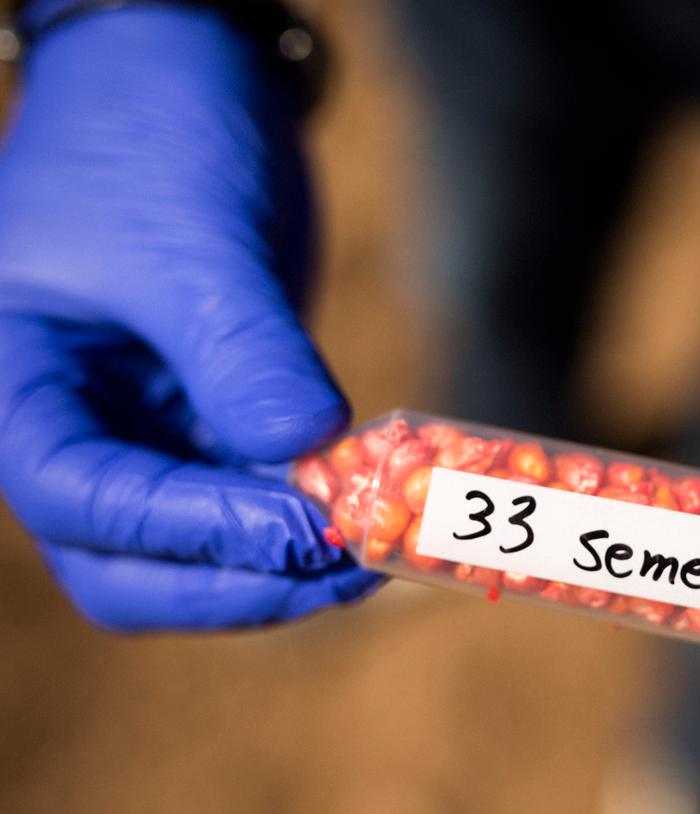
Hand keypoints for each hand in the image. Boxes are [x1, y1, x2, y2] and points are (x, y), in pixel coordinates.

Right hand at [0, 6, 379, 628]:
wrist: (182, 75)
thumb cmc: (149, 136)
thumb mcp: (190, 241)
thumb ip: (243, 353)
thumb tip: (308, 453)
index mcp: (19, 389)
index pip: (87, 502)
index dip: (197, 532)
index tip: (309, 525)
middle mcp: (74, 428)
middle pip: (135, 565)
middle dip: (244, 577)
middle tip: (355, 560)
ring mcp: (146, 428)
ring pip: (206, 542)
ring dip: (294, 553)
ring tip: (387, 534)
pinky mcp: (214, 413)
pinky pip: (259, 486)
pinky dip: (315, 503)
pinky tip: (379, 496)